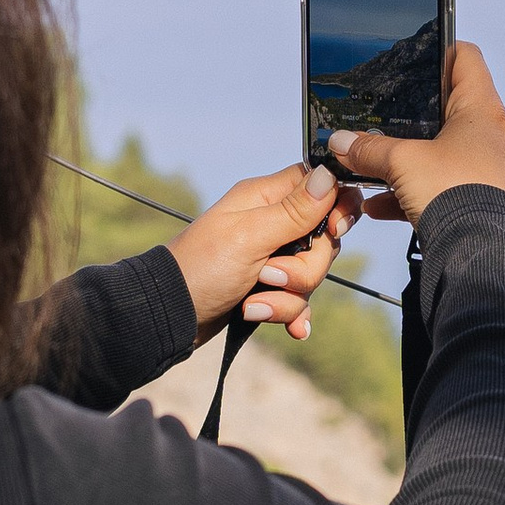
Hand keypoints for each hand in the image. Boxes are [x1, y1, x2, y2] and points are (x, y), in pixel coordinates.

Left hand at [168, 163, 364, 345]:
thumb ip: (294, 210)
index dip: (336, 205)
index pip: (319, 185)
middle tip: (267, 274)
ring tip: (251, 302)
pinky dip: (290, 313)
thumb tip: (330, 174)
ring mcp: (269, 257)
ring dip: (287, 296)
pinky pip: (298, 299)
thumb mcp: (250, 236)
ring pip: (311, 274)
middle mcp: (271, 224)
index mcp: (265, 198)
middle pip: (322, 239)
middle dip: (304, 268)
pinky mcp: (266, 288)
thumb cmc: (200, 269)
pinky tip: (290, 329)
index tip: (334, 228)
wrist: (168, 317)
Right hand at [331, 39, 504, 227]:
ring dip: (407, 159)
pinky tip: (379, 205)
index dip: (439, 49)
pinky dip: (412, 191)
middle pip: (449, 108)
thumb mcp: (402, 162)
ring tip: (373, 166)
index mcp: (482, 110)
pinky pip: (441, 186)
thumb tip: (341, 142)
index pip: (465, 59)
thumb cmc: (454, 193)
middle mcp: (491, 135)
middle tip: (382, 117)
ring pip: (442, 152)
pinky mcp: (479, 200)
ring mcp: (488, 169)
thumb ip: (369, 148)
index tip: (414, 54)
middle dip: (412, 116)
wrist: (479, 254)